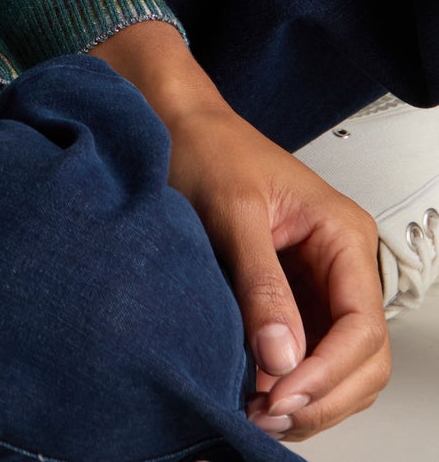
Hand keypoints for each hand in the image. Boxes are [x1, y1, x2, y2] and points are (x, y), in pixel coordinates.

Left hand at [93, 22, 390, 440]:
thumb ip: (259, 283)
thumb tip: (282, 357)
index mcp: (341, 234)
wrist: (176, 127)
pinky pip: (309, 356)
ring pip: (341, 367)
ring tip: (256, 412)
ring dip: (307, 399)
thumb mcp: (231, 211)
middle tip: (265, 413)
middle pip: (363, 358)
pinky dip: (290, 385)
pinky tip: (254, 395)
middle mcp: (342, 263)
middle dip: (322, 396)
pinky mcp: (293, 298)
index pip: (362, 325)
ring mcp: (320, 284)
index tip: (280, 394)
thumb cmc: (205, 149)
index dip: (328, 372)